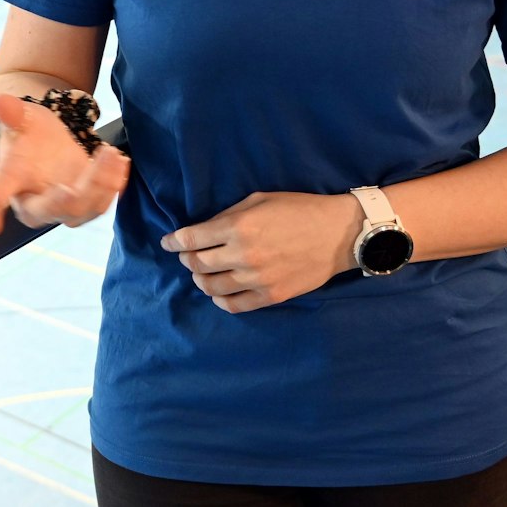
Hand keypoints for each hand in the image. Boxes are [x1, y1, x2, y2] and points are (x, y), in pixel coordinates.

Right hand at [0, 94, 129, 234]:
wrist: (46, 141)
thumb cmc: (26, 134)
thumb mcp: (19, 119)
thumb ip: (11, 113)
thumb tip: (2, 101)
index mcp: (8, 184)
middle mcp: (34, 205)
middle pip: (53, 209)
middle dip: (71, 197)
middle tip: (79, 178)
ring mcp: (63, 209)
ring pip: (85, 209)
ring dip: (102, 185)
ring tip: (110, 154)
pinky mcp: (86, 204)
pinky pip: (102, 203)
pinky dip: (114, 186)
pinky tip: (121, 161)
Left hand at [161, 191, 364, 313]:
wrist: (338, 233)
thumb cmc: (298, 209)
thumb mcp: (259, 200)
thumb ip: (228, 215)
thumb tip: (203, 230)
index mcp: (238, 227)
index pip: (191, 239)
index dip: (173, 242)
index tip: (168, 243)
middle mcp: (243, 255)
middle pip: (197, 265)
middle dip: (186, 259)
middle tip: (187, 255)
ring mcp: (257, 279)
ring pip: (211, 288)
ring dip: (201, 279)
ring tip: (202, 273)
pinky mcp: (271, 296)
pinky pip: (234, 306)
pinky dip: (220, 300)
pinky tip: (220, 291)